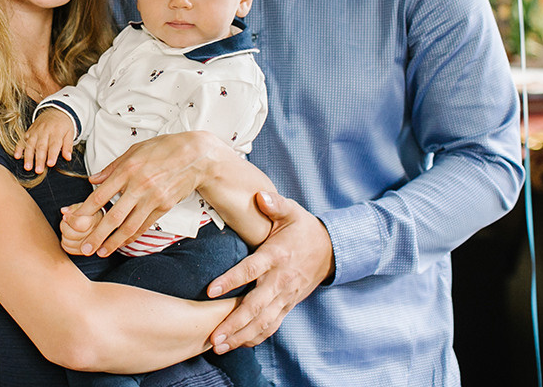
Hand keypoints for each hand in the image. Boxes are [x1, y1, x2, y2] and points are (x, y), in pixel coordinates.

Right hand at [14, 107, 74, 173]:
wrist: (55, 111)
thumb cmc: (63, 125)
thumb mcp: (70, 133)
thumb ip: (68, 146)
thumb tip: (68, 157)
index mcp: (56, 132)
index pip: (54, 145)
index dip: (52, 155)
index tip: (50, 164)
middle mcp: (44, 132)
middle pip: (41, 146)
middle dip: (39, 159)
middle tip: (38, 170)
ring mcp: (35, 132)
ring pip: (30, 145)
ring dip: (28, 156)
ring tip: (27, 167)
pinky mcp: (28, 132)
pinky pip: (22, 140)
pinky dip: (18, 148)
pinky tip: (17, 156)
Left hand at [58, 203, 100, 255]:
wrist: (103, 224)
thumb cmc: (91, 213)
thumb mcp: (85, 206)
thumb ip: (74, 208)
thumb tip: (64, 211)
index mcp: (97, 220)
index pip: (78, 224)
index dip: (69, 219)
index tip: (66, 216)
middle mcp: (97, 234)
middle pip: (71, 234)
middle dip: (64, 227)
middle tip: (66, 222)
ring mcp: (93, 246)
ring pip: (69, 243)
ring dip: (64, 235)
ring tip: (69, 228)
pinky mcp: (87, 252)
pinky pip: (69, 249)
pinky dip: (65, 243)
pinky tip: (70, 237)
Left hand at [67, 131, 220, 255]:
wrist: (195, 156)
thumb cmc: (163, 149)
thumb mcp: (135, 151)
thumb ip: (112, 168)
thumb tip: (93, 180)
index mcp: (128, 169)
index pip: (101, 194)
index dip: (85, 210)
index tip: (72, 220)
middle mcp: (139, 186)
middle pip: (113, 216)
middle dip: (97, 234)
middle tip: (84, 248)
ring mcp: (152, 198)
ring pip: (129, 226)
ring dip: (113, 242)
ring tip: (101, 252)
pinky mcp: (163, 207)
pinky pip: (144, 226)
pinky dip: (131, 237)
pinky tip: (121, 243)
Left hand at [205, 192, 333, 351]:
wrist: (331, 250)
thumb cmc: (303, 229)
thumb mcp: (292, 211)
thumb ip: (275, 203)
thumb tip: (260, 195)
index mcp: (277, 256)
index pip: (251, 270)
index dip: (231, 280)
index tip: (211, 290)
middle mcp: (280, 280)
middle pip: (255, 305)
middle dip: (233, 322)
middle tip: (213, 336)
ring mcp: (285, 296)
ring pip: (263, 321)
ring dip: (241, 336)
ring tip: (219, 346)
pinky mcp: (288, 305)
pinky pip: (272, 325)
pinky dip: (256, 337)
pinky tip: (238, 344)